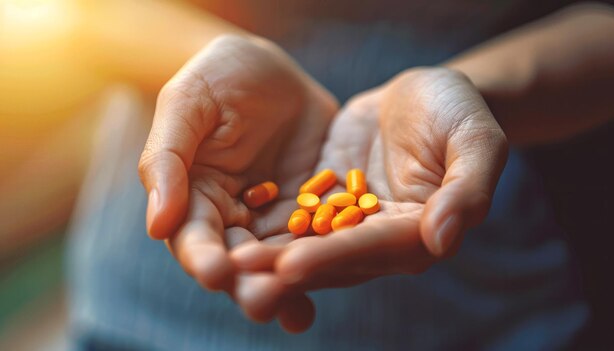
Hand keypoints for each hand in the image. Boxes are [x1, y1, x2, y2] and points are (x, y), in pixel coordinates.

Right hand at [137, 34, 337, 330]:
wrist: (271, 68)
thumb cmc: (218, 77)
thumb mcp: (187, 104)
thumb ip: (168, 160)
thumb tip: (157, 226)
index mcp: (193, 195)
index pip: (193, 234)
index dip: (201, 254)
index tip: (213, 272)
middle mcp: (232, 215)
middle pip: (237, 258)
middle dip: (247, 284)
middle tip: (262, 304)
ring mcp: (273, 215)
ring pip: (277, 257)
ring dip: (286, 286)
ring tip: (295, 311)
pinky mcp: (310, 207)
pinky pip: (317, 235)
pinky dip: (324, 259)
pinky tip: (336, 276)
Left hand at [231, 67, 507, 328]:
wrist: (423, 94)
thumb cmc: (457, 112)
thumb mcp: (476, 141)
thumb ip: (468, 190)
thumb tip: (443, 240)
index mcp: (419, 231)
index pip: (374, 248)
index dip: (334, 257)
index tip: (292, 265)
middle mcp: (380, 238)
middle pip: (332, 259)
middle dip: (285, 268)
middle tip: (240, 275)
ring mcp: (350, 223)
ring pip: (306, 245)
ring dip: (266, 257)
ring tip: (225, 261)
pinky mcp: (326, 204)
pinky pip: (292, 219)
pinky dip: (264, 227)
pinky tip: (227, 231)